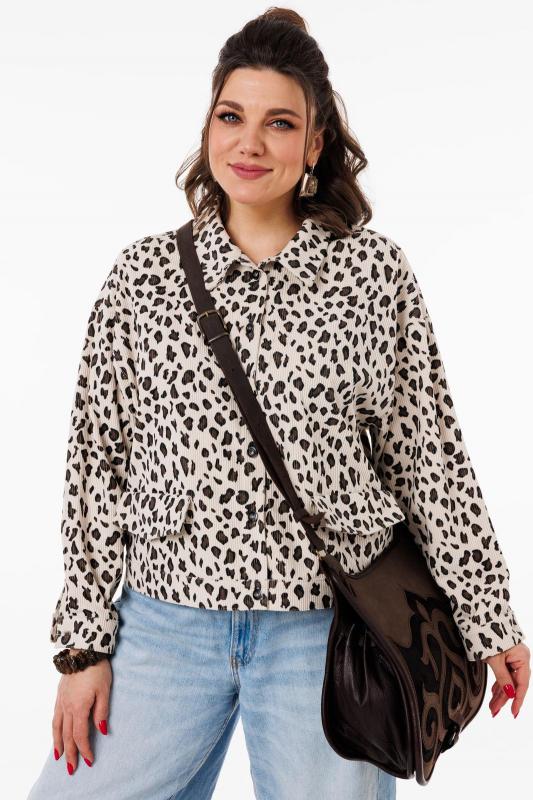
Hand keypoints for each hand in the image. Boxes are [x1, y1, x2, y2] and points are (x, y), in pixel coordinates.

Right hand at [52, 657, 111, 774]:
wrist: (83, 650)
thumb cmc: (97, 669)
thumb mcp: (105, 690)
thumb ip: (102, 711)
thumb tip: (103, 731)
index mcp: (79, 707)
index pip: (81, 735)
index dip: (85, 749)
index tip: (90, 760)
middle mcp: (67, 707)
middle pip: (67, 736)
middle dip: (70, 753)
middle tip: (72, 768)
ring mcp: (61, 701)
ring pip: (57, 728)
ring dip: (59, 744)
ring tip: (60, 756)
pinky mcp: (59, 695)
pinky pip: (55, 717)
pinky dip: (54, 729)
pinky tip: (56, 733)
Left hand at [483, 641, 529, 717]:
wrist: (479, 616)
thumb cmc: (488, 634)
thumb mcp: (494, 659)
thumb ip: (503, 677)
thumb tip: (509, 693)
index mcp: (522, 657)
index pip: (522, 684)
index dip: (518, 700)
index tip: (513, 712)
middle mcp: (520, 657)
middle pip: (514, 683)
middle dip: (504, 699)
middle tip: (495, 711)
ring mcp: (512, 656)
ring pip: (508, 679)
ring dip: (500, 693)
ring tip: (492, 707)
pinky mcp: (504, 656)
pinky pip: (504, 673)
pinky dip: (498, 683)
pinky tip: (494, 694)